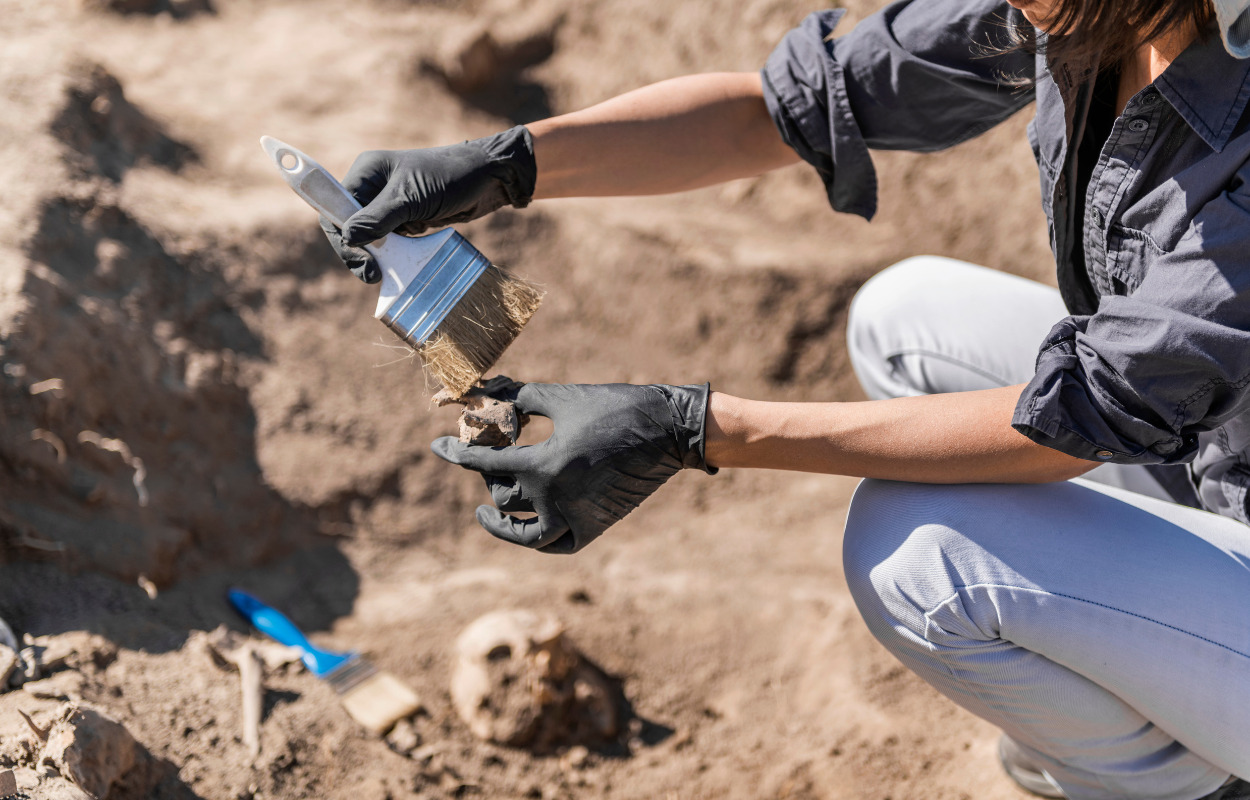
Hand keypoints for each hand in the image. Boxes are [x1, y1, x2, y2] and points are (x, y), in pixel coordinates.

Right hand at [321, 125, 536, 282]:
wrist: (489, 178)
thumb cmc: (450, 178)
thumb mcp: (410, 198)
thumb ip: (378, 218)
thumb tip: (347, 237)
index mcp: (367, 173)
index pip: (336, 208)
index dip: (341, 237)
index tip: (361, 262)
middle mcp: (374, 187)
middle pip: (350, 227)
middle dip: (358, 252)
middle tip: (373, 276)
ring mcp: (390, 204)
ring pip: (370, 238)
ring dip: (375, 257)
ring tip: (385, 276)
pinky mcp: (407, 218)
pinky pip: (390, 242)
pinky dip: (392, 256)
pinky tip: (398, 268)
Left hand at [431, 380, 715, 553]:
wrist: (669, 430)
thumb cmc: (615, 407)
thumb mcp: (562, 398)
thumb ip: (518, 397)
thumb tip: (483, 391)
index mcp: (545, 465)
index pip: (484, 462)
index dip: (456, 453)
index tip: (438, 446)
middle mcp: (556, 498)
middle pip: (502, 497)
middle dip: (489, 474)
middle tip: (489, 455)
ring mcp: (577, 517)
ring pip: (524, 533)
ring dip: (503, 519)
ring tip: (490, 506)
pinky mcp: (596, 526)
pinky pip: (556, 543)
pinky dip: (538, 538)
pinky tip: (526, 524)